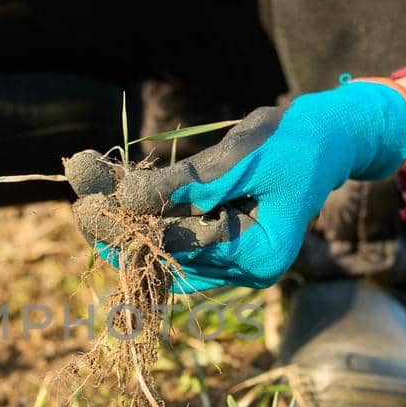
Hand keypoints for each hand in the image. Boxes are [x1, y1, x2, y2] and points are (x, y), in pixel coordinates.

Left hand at [68, 79, 405, 292]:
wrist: (329, 135)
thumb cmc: (298, 141)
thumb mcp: (243, 157)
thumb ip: (188, 182)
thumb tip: (126, 198)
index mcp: (259, 258)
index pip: (182, 247)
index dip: (131, 227)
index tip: (87, 207)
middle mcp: (244, 270)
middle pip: (165, 254)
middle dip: (117, 227)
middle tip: (76, 202)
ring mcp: (232, 261)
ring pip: (162, 246)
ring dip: (122, 220)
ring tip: (80, 189)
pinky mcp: (220, 244)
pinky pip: (172, 237)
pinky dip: (142, 216)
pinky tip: (104, 197)